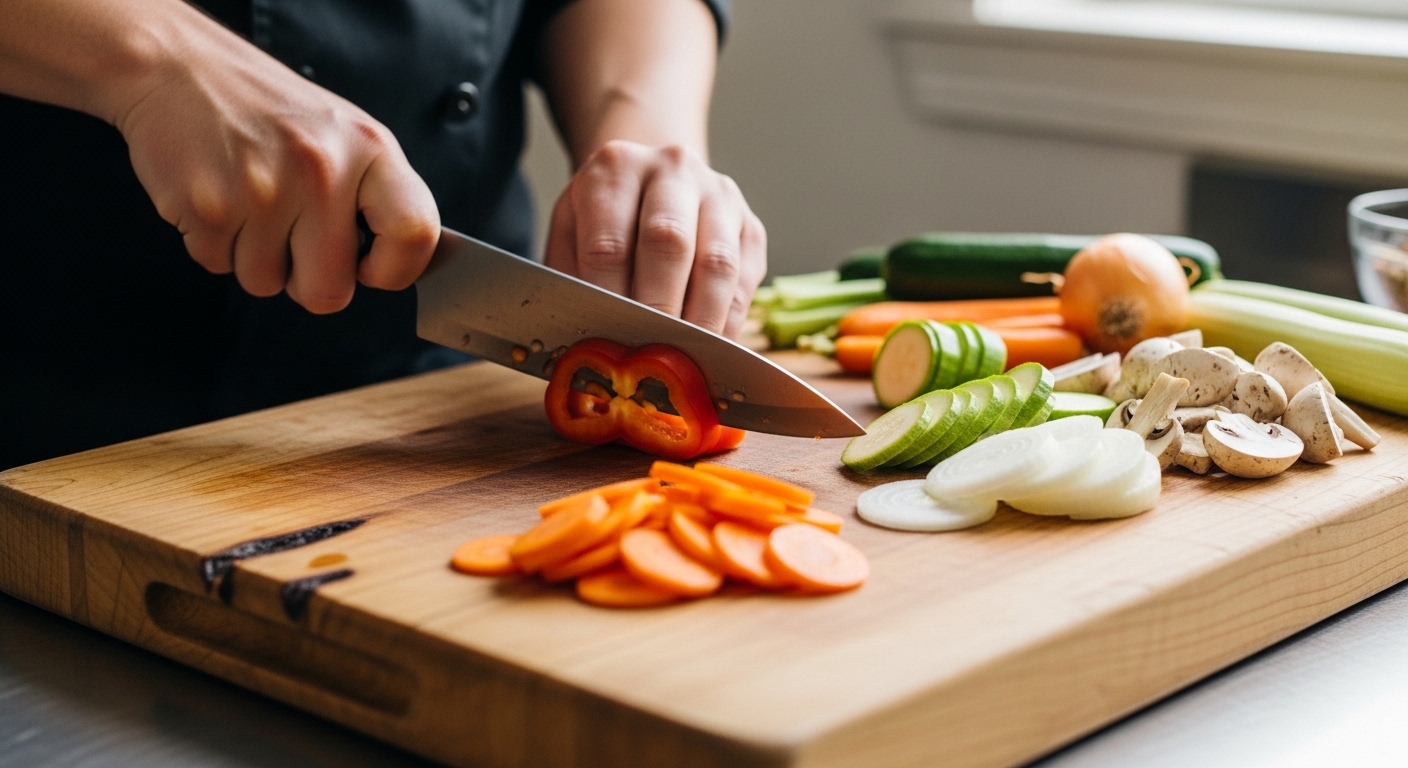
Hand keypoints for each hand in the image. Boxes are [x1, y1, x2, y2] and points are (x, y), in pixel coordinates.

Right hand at [114, 26, 438, 313]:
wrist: (179, 68)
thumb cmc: (268, 109)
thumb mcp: (345, 133)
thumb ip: (376, 196)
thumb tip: (394, 263)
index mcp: (369, 147)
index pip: (415, 233)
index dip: (395, 269)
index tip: (371, 267)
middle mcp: (321, 169)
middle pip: (331, 292)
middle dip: (309, 280)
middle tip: (294, 238)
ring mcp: (262, 191)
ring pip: (267, 285)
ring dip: (257, 258)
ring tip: (251, 203)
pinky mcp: (206, 208)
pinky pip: (220, 267)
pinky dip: (217, 244)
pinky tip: (221, 198)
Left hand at [544, 140, 766, 338]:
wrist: (651, 181)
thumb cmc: (604, 219)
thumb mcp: (570, 235)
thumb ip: (572, 281)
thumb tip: (585, 345)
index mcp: (616, 169)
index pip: (610, 244)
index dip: (610, 301)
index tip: (609, 343)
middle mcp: (673, 171)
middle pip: (669, 243)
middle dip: (659, 310)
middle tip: (649, 358)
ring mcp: (720, 196)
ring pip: (717, 263)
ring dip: (700, 322)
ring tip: (683, 362)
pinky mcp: (750, 227)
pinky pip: (744, 280)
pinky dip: (728, 323)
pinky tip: (710, 351)